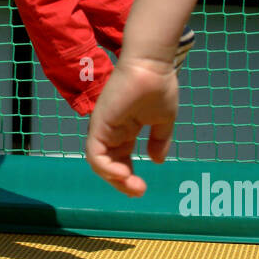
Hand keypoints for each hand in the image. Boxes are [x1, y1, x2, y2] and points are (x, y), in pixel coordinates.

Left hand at [85, 56, 179, 197]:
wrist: (152, 67)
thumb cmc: (158, 87)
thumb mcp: (163, 121)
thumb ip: (159, 141)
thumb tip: (157, 161)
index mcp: (124, 130)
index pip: (120, 160)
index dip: (128, 177)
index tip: (142, 189)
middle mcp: (110, 131)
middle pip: (108, 165)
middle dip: (121, 183)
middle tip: (138, 191)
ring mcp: (102, 128)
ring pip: (99, 163)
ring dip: (114, 180)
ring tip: (133, 185)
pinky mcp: (98, 124)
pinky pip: (95, 154)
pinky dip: (106, 169)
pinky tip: (122, 174)